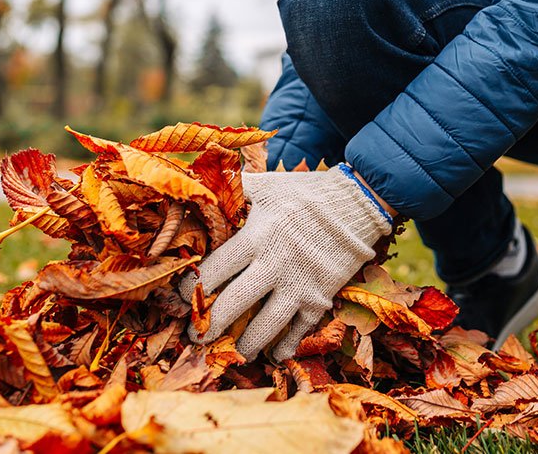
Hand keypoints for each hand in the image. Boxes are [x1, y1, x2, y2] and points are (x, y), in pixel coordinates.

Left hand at [177, 164, 391, 359]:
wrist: (357, 203)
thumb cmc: (306, 193)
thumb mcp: (267, 185)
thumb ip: (235, 190)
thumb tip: (201, 183)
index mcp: (257, 236)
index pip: (214, 270)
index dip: (191, 289)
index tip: (180, 299)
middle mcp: (275, 265)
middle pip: (233, 305)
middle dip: (209, 325)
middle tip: (195, 336)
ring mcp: (300, 285)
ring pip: (265, 326)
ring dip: (244, 344)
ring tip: (233, 351)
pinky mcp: (321, 297)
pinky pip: (299, 331)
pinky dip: (285, 346)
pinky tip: (273, 354)